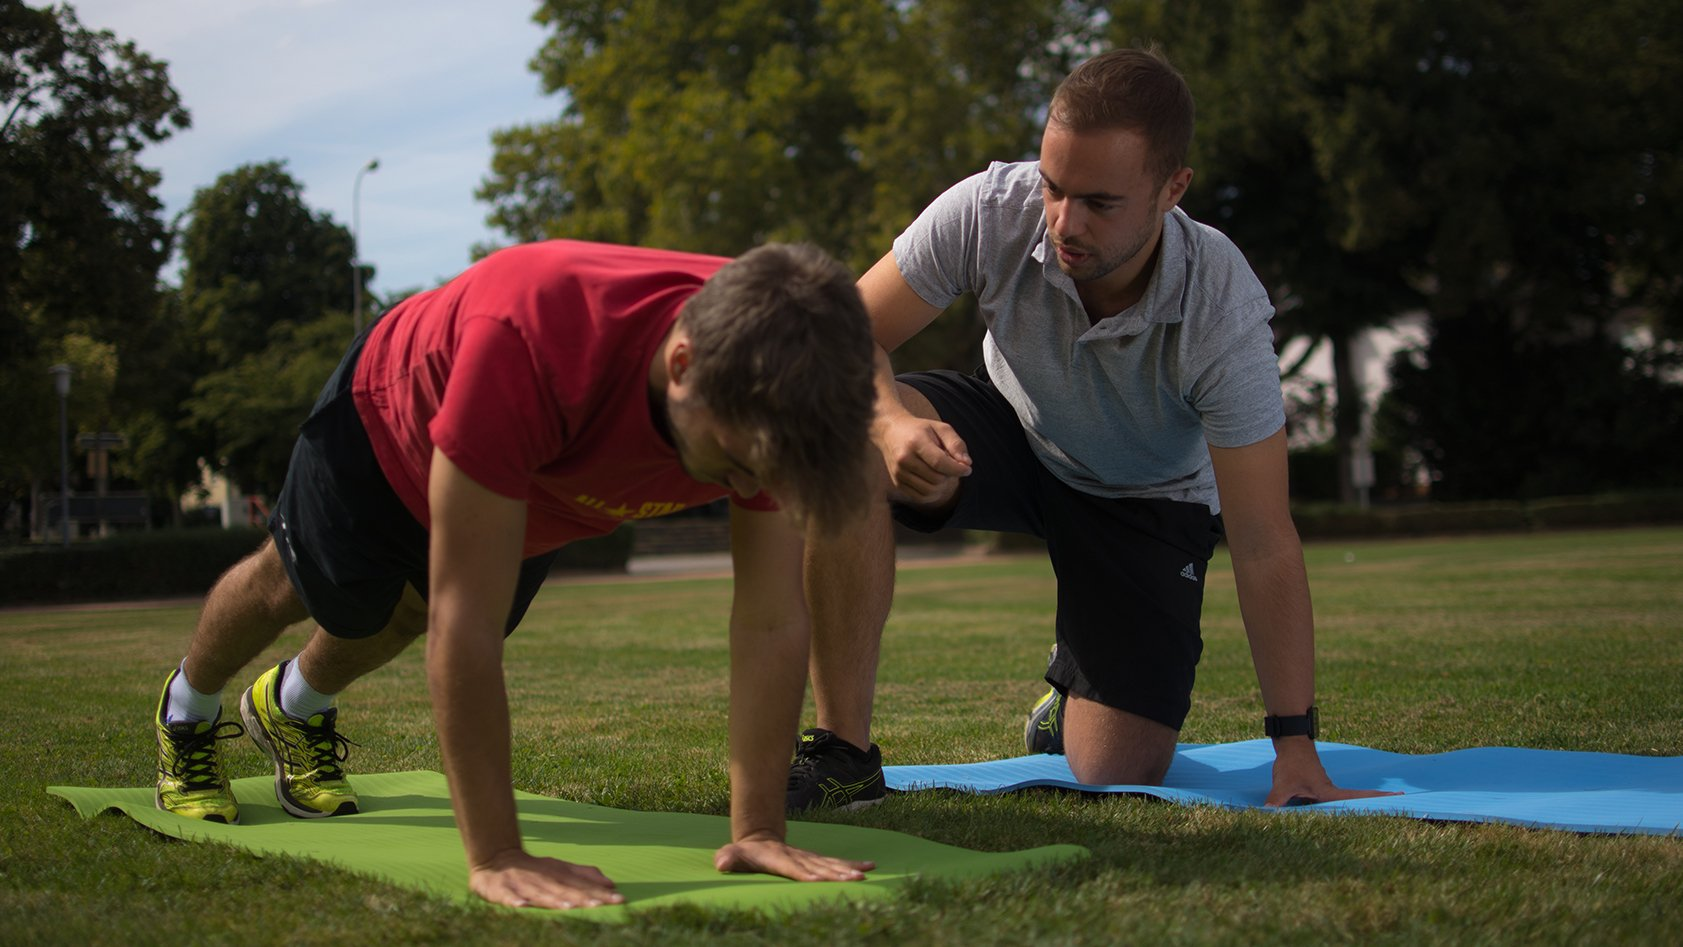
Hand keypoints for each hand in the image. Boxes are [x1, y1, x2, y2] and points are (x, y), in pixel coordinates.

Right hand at [468, 848, 624, 909]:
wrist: (496, 858)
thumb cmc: (535, 869)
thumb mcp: (561, 868)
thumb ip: (585, 875)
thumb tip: (611, 883)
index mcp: (558, 874)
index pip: (582, 886)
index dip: (600, 893)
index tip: (620, 899)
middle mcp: (543, 879)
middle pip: (565, 890)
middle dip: (583, 897)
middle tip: (601, 905)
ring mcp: (522, 884)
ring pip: (539, 893)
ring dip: (553, 900)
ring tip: (569, 907)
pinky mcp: (500, 889)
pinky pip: (507, 896)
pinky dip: (514, 900)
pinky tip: (522, 906)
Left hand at [714, 834, 874, 881]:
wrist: (760, 837)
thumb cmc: (745, 853)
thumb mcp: (733, 855)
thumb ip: (729, 858)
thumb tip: (720, 863)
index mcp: (778, 859)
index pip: (792, 868)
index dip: (803, 874)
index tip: (817, 880)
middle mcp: (797, 858)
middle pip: (818, 867)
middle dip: (836, 874)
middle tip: (855, 880)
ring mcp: (808, 859)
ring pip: (830, 864)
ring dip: (848, 870)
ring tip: (864, 875)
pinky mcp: (815, 861)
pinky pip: (836, 863)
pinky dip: (852, 865)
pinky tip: (870, 866)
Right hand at [878, 414, 970, 504]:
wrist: (891, 432)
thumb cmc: (919, 429)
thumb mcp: (940, 428)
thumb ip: (956, 444)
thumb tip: (967, 463)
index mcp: (915, 442)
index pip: (940, 463)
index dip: (957, 469)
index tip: (967, 469)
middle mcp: (904, 459)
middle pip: (937, 479)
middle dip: (949, 475)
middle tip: (950, 466)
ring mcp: (899, 473)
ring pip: (930, 491)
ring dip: (942, 485)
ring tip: (941, 473)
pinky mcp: (897, 483)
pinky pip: (921, 497)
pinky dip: (932, 493)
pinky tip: (934, 482)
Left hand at [1264, 737, 1402, 806]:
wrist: (1289, 743)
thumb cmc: (1292, 762)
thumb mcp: (1283, 784)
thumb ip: (1276, 801)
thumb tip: (1267, 815)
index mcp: (1330, 793)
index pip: (1360, 798)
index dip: (1379, 799)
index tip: (1401, 797)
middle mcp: (1331, 792)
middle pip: (1358, 800)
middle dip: (1377, 802)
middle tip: (1400, 802)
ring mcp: (1324, 789)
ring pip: (1344, 800)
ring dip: (1359, 804)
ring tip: (1379, 808)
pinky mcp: (1316, 787)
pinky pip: (1328, 799)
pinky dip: (1335, 806)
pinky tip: (1335, 812)